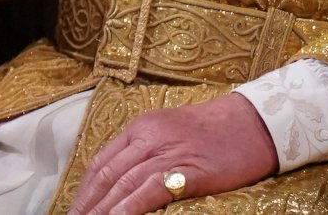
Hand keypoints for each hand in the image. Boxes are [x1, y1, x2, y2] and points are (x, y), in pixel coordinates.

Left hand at [67, 92, 277, 214]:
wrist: (254, 121)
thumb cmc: (215, 131)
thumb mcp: (171, 133)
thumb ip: (145, 152)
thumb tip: (120, 183)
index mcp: (142, 127)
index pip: (101, 162)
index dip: (83, 191)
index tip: (73, 212)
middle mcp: (149, 136)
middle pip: (106, 175)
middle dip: (86, 206)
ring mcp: (166, 151)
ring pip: (122, 185)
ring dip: (100, 212)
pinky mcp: (186, 169)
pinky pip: (148, 192)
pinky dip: (127, 210)